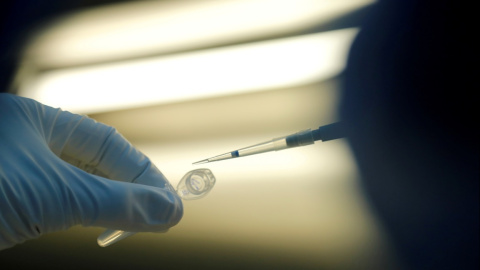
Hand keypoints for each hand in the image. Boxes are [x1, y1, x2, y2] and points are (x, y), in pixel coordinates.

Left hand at [0, 93, 182, 249]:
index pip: (107, 143)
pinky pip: (62, 204)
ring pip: (81, 185)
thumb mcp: (56, 194)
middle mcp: (28, 141)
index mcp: (33, 119)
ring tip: (142, 223)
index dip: (142, 173)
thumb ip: (115, 201)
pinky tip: (107, 225)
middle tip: (160, 214)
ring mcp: (19, 171)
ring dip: (112, 205)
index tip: (168, 201)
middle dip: (130, 189)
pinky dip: (88, 215)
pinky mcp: (14, 201)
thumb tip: (168, 209)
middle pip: (96, 163)